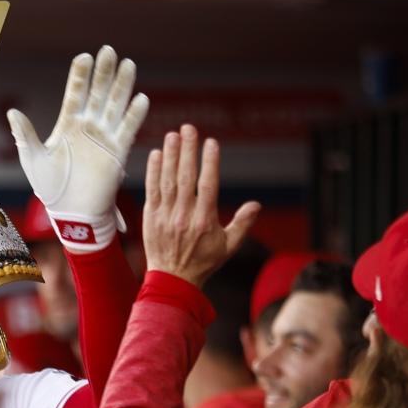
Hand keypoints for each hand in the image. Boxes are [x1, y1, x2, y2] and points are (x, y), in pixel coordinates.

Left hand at [9, 45, 148, 251]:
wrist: (70, 213)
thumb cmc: (49, 188)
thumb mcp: (33, 158)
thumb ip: (25, 134)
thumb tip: (12, 112)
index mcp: (68, 125)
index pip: (76, 94)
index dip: (80, 76)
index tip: (84, 57)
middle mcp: (89, 127)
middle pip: (99, 94)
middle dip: (104, 73)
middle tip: (109, 50)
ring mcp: (104, 138)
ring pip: (116, 106)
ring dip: (122, 86)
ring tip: (128, 64)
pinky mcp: (118, 153)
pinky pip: (128, 130)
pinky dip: (134, 115)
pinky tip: (140, 98)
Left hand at [143, 124, 259, 286]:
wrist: (172, 279)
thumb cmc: (203, 261)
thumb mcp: (228, 246)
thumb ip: (243, 224)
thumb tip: (257, 205)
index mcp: (204, 221)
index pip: (207, 185)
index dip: (209, 162)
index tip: (211, 142)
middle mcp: (183, 215)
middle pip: (185, 177)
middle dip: (187, 151)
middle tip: (188, 128)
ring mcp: (165, 215)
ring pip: (167, 180)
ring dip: (169, 156)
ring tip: (172, 135)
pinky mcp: (150, 216)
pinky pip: (151, 190)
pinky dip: (152, 171)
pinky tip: (156, 154)